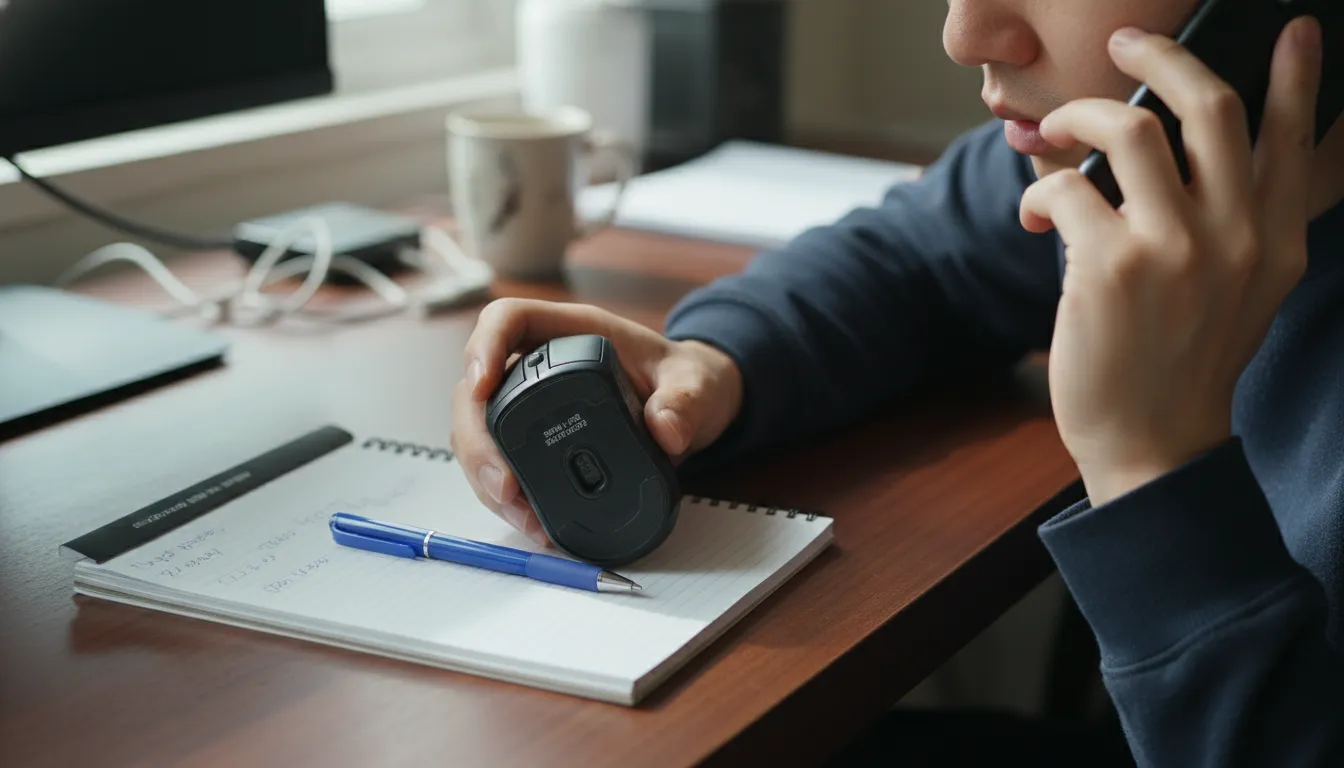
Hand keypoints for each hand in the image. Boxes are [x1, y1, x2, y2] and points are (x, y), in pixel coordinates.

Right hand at [449, 298, 743, 544]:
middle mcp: (540, 365)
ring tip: (519, 515)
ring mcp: (532, 405)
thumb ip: (686, 400)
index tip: (481, 386)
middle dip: (478, 440)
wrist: (695, 406)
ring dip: (486, 477)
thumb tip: (666, 432)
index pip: (507, 319)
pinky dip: (508, 497)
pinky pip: (503, 465)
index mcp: (571, 332)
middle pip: (477, 390)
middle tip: (503, 485)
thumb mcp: (698, 384)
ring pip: (480, 434)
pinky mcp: (536, 443)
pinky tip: (530, 522)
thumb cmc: (689, 380)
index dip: (483, 346)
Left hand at [1019, 19, 1323, 504]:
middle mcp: (1236, 239)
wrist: (1151, 444)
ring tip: (1055, 130)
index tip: (1295, 29)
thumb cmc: (1181, 364)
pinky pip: (1066, 186)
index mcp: (1275, 243)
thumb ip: (1238, 228)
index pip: (1294, 140)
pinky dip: (1040, 190)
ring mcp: (1174, 250)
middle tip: (1125, 43)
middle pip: (1210, 108)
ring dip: (1080, 115)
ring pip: (1131, 130)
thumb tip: (1189, 156)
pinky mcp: (1109, 268)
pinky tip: (1033, 217)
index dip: (1297, 77)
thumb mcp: (1242, 295)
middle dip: (1162, 58)